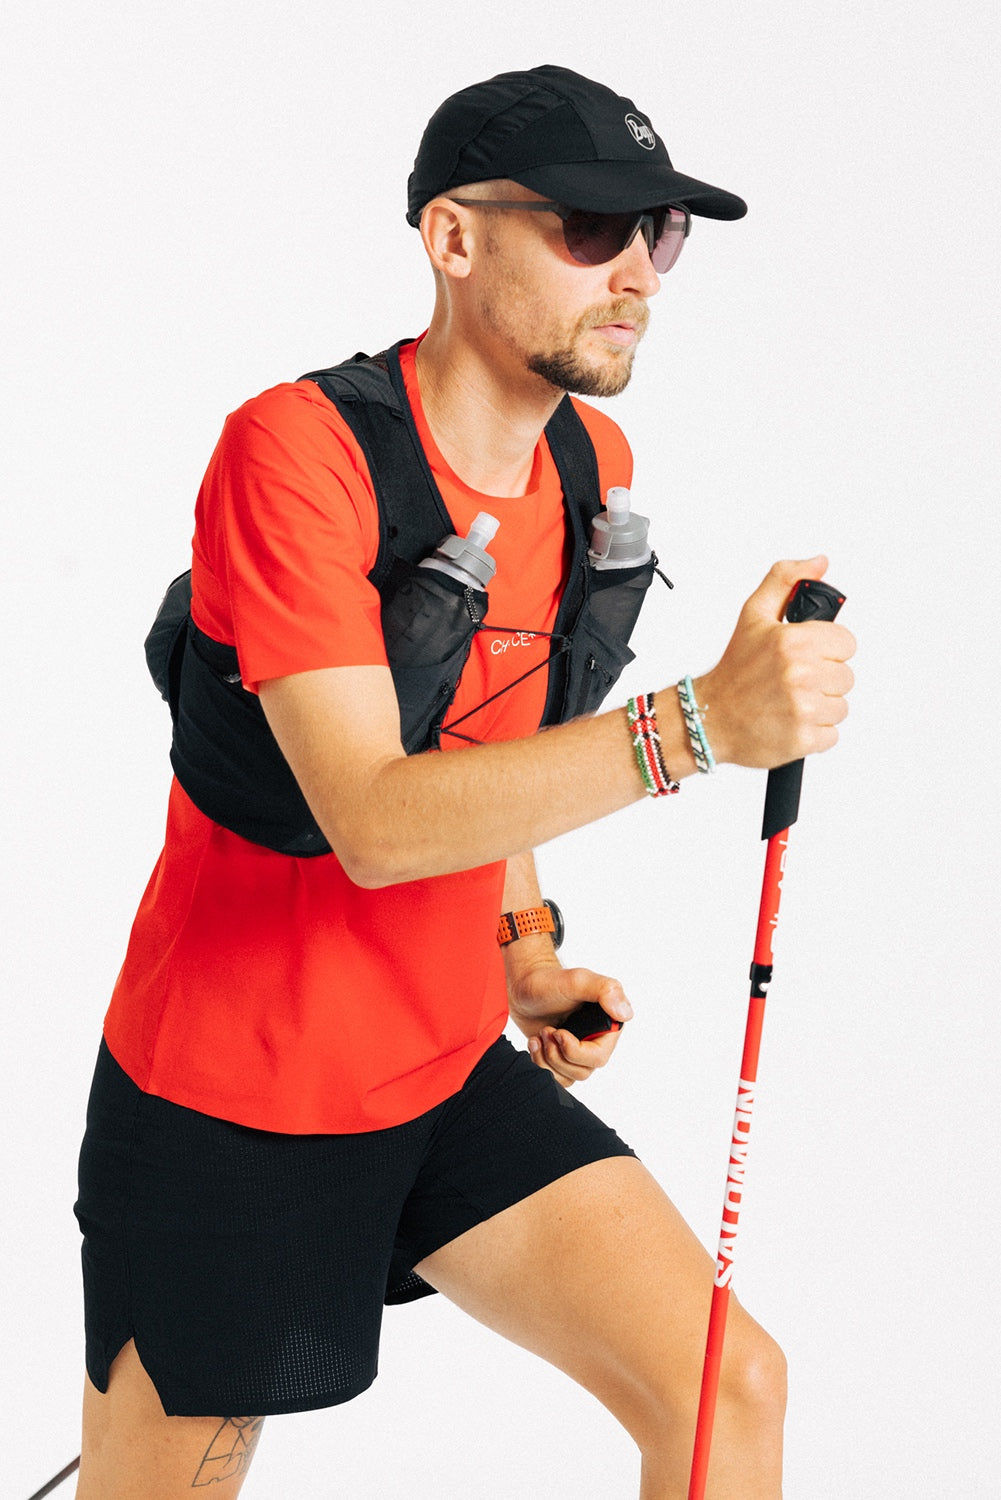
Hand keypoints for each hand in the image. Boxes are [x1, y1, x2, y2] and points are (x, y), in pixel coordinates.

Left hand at [508, 957, 632, 1087]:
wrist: (524, 986)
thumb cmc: (550, 981)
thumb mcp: (578, 980)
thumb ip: (605, 990)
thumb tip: (625, 1014)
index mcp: (607, 1025)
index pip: (599, 1056)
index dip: (575, 1051)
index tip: (559, 1033)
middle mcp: (596, 1040)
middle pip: (582, 1070)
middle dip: (558, 1054)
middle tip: (546, 1031)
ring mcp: (579, 1051)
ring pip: (569, 1076)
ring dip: (548, 1059)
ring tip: (540, 1035)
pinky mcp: (563, 1057)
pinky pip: (557, 1078)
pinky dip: (542, 1065)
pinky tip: (536, 1043)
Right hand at [698, 556, 855, 768]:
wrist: (707, 717)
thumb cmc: (734, 670)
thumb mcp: (753, 615)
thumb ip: (785, 580)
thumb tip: (819, 562)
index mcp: (794, 641)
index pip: (847, 643)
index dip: (828, 650)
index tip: (807, 657)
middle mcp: (800, 674)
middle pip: (846, 677)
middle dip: (823, 680)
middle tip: (793, 682)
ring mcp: (802, 709)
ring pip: (841, 706)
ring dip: (820, 707)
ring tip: (790, 702)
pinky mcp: (803, 739)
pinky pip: (832, 735)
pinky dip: (814, 733)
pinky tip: (790, 721)